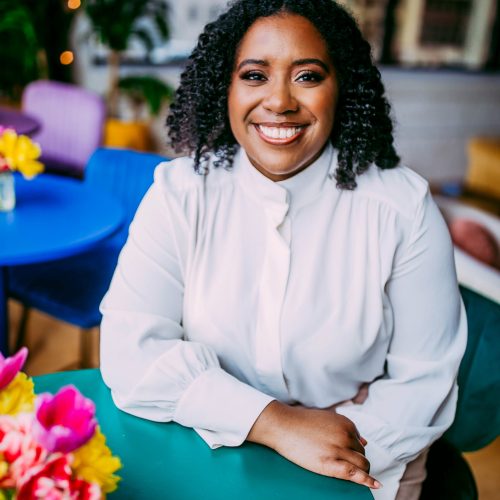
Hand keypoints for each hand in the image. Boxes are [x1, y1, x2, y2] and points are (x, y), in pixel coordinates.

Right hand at [247, 401, 380, 489]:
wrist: (282, 425)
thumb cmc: (301, 422)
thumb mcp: (327, 419)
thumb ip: (345, 428)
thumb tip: (364, 442)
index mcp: (345, 423)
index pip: (359, 441)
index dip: (353, 450)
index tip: (345, 455)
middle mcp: (345, 435)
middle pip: (361, 453)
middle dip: (355, 460)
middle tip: (342, 463)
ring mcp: (338, 449)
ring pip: (361, 464)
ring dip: (360, 469)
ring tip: (350, 474)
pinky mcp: (330, 463)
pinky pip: (354, 473)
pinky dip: (367, 480)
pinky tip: (376, 485)